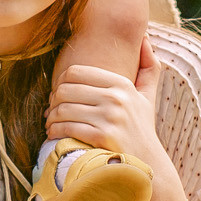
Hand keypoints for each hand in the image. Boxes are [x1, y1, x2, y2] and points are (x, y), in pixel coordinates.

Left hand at [46, 39, 183, 200]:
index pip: (75, 72)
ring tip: (51, 123)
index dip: (60, 83)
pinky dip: (55, 131)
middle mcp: (116, 98)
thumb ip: (148, 65)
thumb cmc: (142, 128)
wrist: (146, 164)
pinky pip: (67, 127)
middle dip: (53, 101)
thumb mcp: (148, 95)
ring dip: (51, 118)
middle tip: (51, 110)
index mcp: (121, 84)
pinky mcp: (102, 136)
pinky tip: (54, 134)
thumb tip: (144, 37)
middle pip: (65, 90)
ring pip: (62, 109)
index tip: (59, 95)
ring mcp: (109, 117)